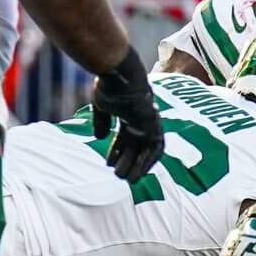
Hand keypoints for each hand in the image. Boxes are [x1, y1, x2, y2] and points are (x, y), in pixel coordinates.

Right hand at [90, 53, 164, 182]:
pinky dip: (149, 161)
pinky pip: (156, 147)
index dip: (118, 151)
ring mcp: (149, 122)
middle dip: (129, 162)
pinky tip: (140, 172)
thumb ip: (102, 122)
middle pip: (137, 145)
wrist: (120, 76)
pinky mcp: (154, 124)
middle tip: (120, 177)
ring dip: (138, 165)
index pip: (125, 137)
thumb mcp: (101, 106)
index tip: (110, 163)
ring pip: (146, 149)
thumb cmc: (110, 86)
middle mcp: (141, 119)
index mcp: (128, 114)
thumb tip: (99, 138)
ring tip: (127, 180)